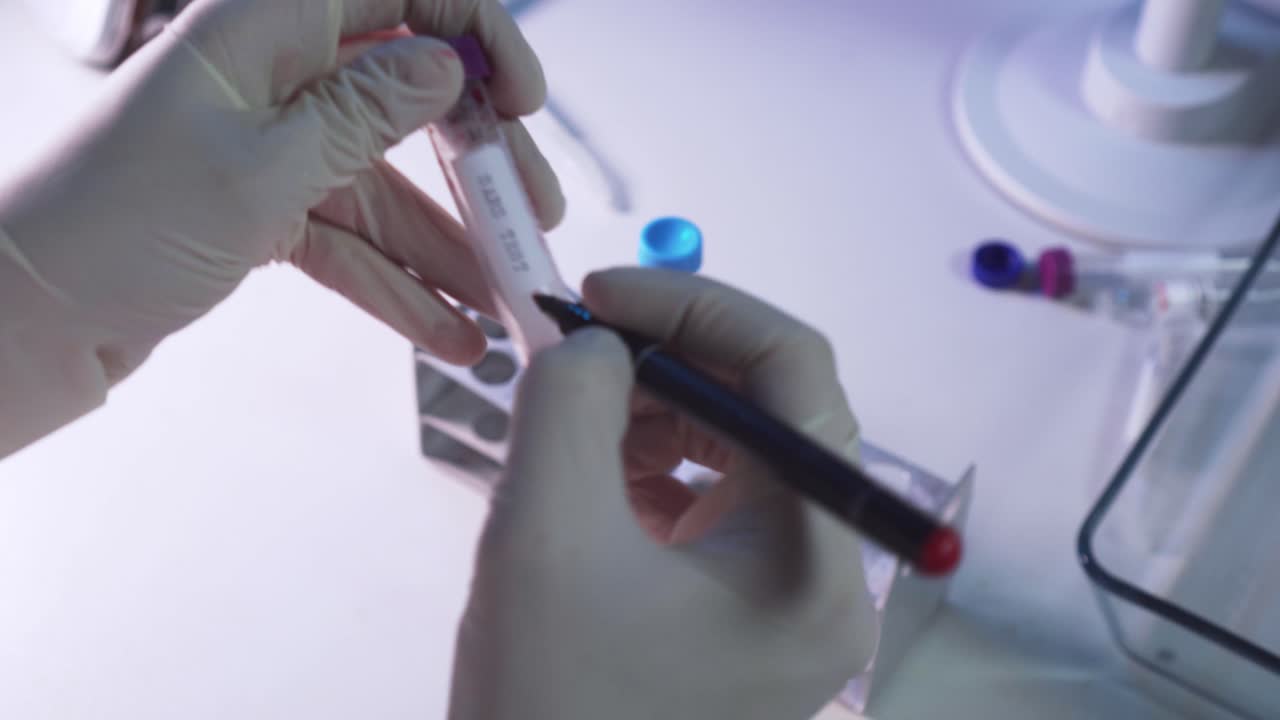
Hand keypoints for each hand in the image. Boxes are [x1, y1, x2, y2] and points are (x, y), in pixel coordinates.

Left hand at [0, 0, 560, 371]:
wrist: (17, 326)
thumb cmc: (102, 231)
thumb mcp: (256, 169)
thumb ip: (361, 115)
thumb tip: (442, 69)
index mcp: (254, 31)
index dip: (472, 34)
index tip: (523, 98)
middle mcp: (264, 81)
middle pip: (401, 98)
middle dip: (473, 162)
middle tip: (529, 213)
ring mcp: (261, 150)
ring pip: (381, 186)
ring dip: (443, 245)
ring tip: (500, 298)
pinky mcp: (254, 214)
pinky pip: (346, 241)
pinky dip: (393, 285)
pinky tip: (445, 330)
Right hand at [449, 269, 878, 719]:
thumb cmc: (547, 706)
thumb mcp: (543, 531)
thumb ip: (571, 401)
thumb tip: (597, 341)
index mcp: (815, 557)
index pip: (795, 374)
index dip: (700, 308)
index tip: (604, 290)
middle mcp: (826, 571)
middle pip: (769, 409)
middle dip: (668, 361)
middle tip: (576, 339)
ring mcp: (788, 596)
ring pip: (735, 451)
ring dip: (652, 411)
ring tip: (569, 412)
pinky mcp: (742, 610)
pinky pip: (710, 503)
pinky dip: (648, 467)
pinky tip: (588, 472)